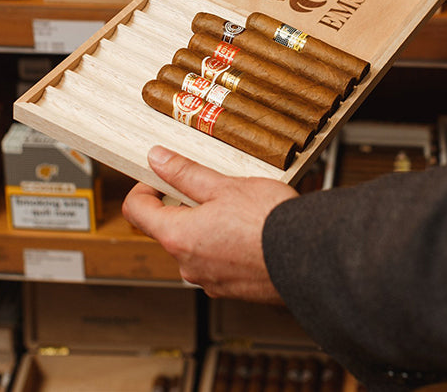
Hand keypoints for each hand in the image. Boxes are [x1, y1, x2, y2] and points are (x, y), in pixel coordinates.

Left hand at [122, 145, 298, 300]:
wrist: (310, 257)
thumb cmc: (269, 221)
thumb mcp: (224, 185)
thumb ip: (185, 173)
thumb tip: (157, 159)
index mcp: (178, 237)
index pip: (137, 211)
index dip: (143, 187)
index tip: (160, 175)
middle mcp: (188, 265)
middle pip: (168, 228)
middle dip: (184, 204)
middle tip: (211, 185)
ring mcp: (210, 280)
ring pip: (195, 244)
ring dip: (207, 224)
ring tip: (238, 206)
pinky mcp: (232, 288)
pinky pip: (217, 260)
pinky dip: (225, 243)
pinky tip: (250, 229)